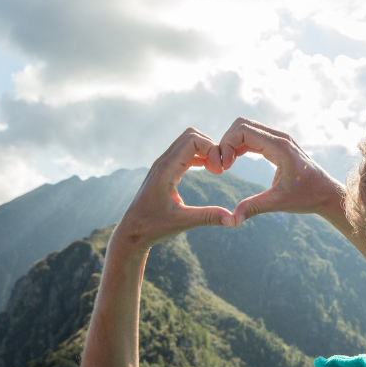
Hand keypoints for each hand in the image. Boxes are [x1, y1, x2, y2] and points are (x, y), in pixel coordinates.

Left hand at [111, 128, 235, 256]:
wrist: (132, 231)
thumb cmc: (153, 227)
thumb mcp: (182, 222)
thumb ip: (208, 217)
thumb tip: (234, 220)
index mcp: (166, 170)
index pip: (192, 140)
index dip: (211, 149)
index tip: (220, 171)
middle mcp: (163, 162)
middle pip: (191, 135)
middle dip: (210, 146)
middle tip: (220, 168)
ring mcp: (163, 164)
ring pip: (188, 142)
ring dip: (205, 150)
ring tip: (217, 170)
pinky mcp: (164, 170)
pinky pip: (184, 153)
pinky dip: (199, 156)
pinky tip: (209, 170)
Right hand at [212, 117, 345, 225]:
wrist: (326, 193)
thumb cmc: (307, 197)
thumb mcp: (279, 203)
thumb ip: (254, 207)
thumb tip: (232, 219)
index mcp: (279, 147)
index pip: (243, 131)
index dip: (227, 145)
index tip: (224, 167)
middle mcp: (279, 138)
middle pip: (242, 125)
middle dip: (226, 141)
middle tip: (222, 165)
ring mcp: (279, 139)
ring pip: (246, 128)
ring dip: (232, 143)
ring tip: (226, 165)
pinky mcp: (278, 144)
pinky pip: (253, 136)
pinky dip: (240, 145)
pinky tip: (234, 161)